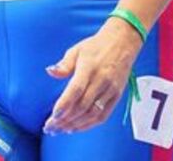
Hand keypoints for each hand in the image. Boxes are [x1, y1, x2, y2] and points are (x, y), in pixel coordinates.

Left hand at [43, 18, 143, 134]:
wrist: (123, 42)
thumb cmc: (96, 46)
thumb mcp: (77, 50)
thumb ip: (64, 64)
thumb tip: (50, 72)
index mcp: (89, 67)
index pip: (76, 90)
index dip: (64, 105)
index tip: (53, 116)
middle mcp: (101, 80)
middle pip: (82, 106)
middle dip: (65, 120)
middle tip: (50, 128)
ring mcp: (111, 89)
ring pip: (92, 113)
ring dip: (75, 125)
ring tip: (60, 130)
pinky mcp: (117, 95)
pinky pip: (103, 115)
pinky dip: (89, 124)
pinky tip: (76, 128)